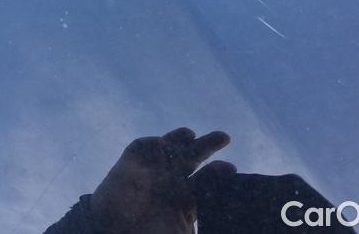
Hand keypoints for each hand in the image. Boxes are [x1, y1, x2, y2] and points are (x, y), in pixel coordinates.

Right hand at [90, 127, 232, 233]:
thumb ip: (204, 221)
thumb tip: (229, 225)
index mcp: (182, 201)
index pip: (205, 181)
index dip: (217, 173)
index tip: (230, 169)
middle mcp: (167, 183)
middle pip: (192, 159)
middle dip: (207, 146)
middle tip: (225, 137)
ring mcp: (148, 173)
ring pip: (169, 148)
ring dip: (180, 138)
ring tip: (192, 134)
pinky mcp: (127, 166)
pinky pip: (139, 147)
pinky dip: (149, 143)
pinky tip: (160, 144)